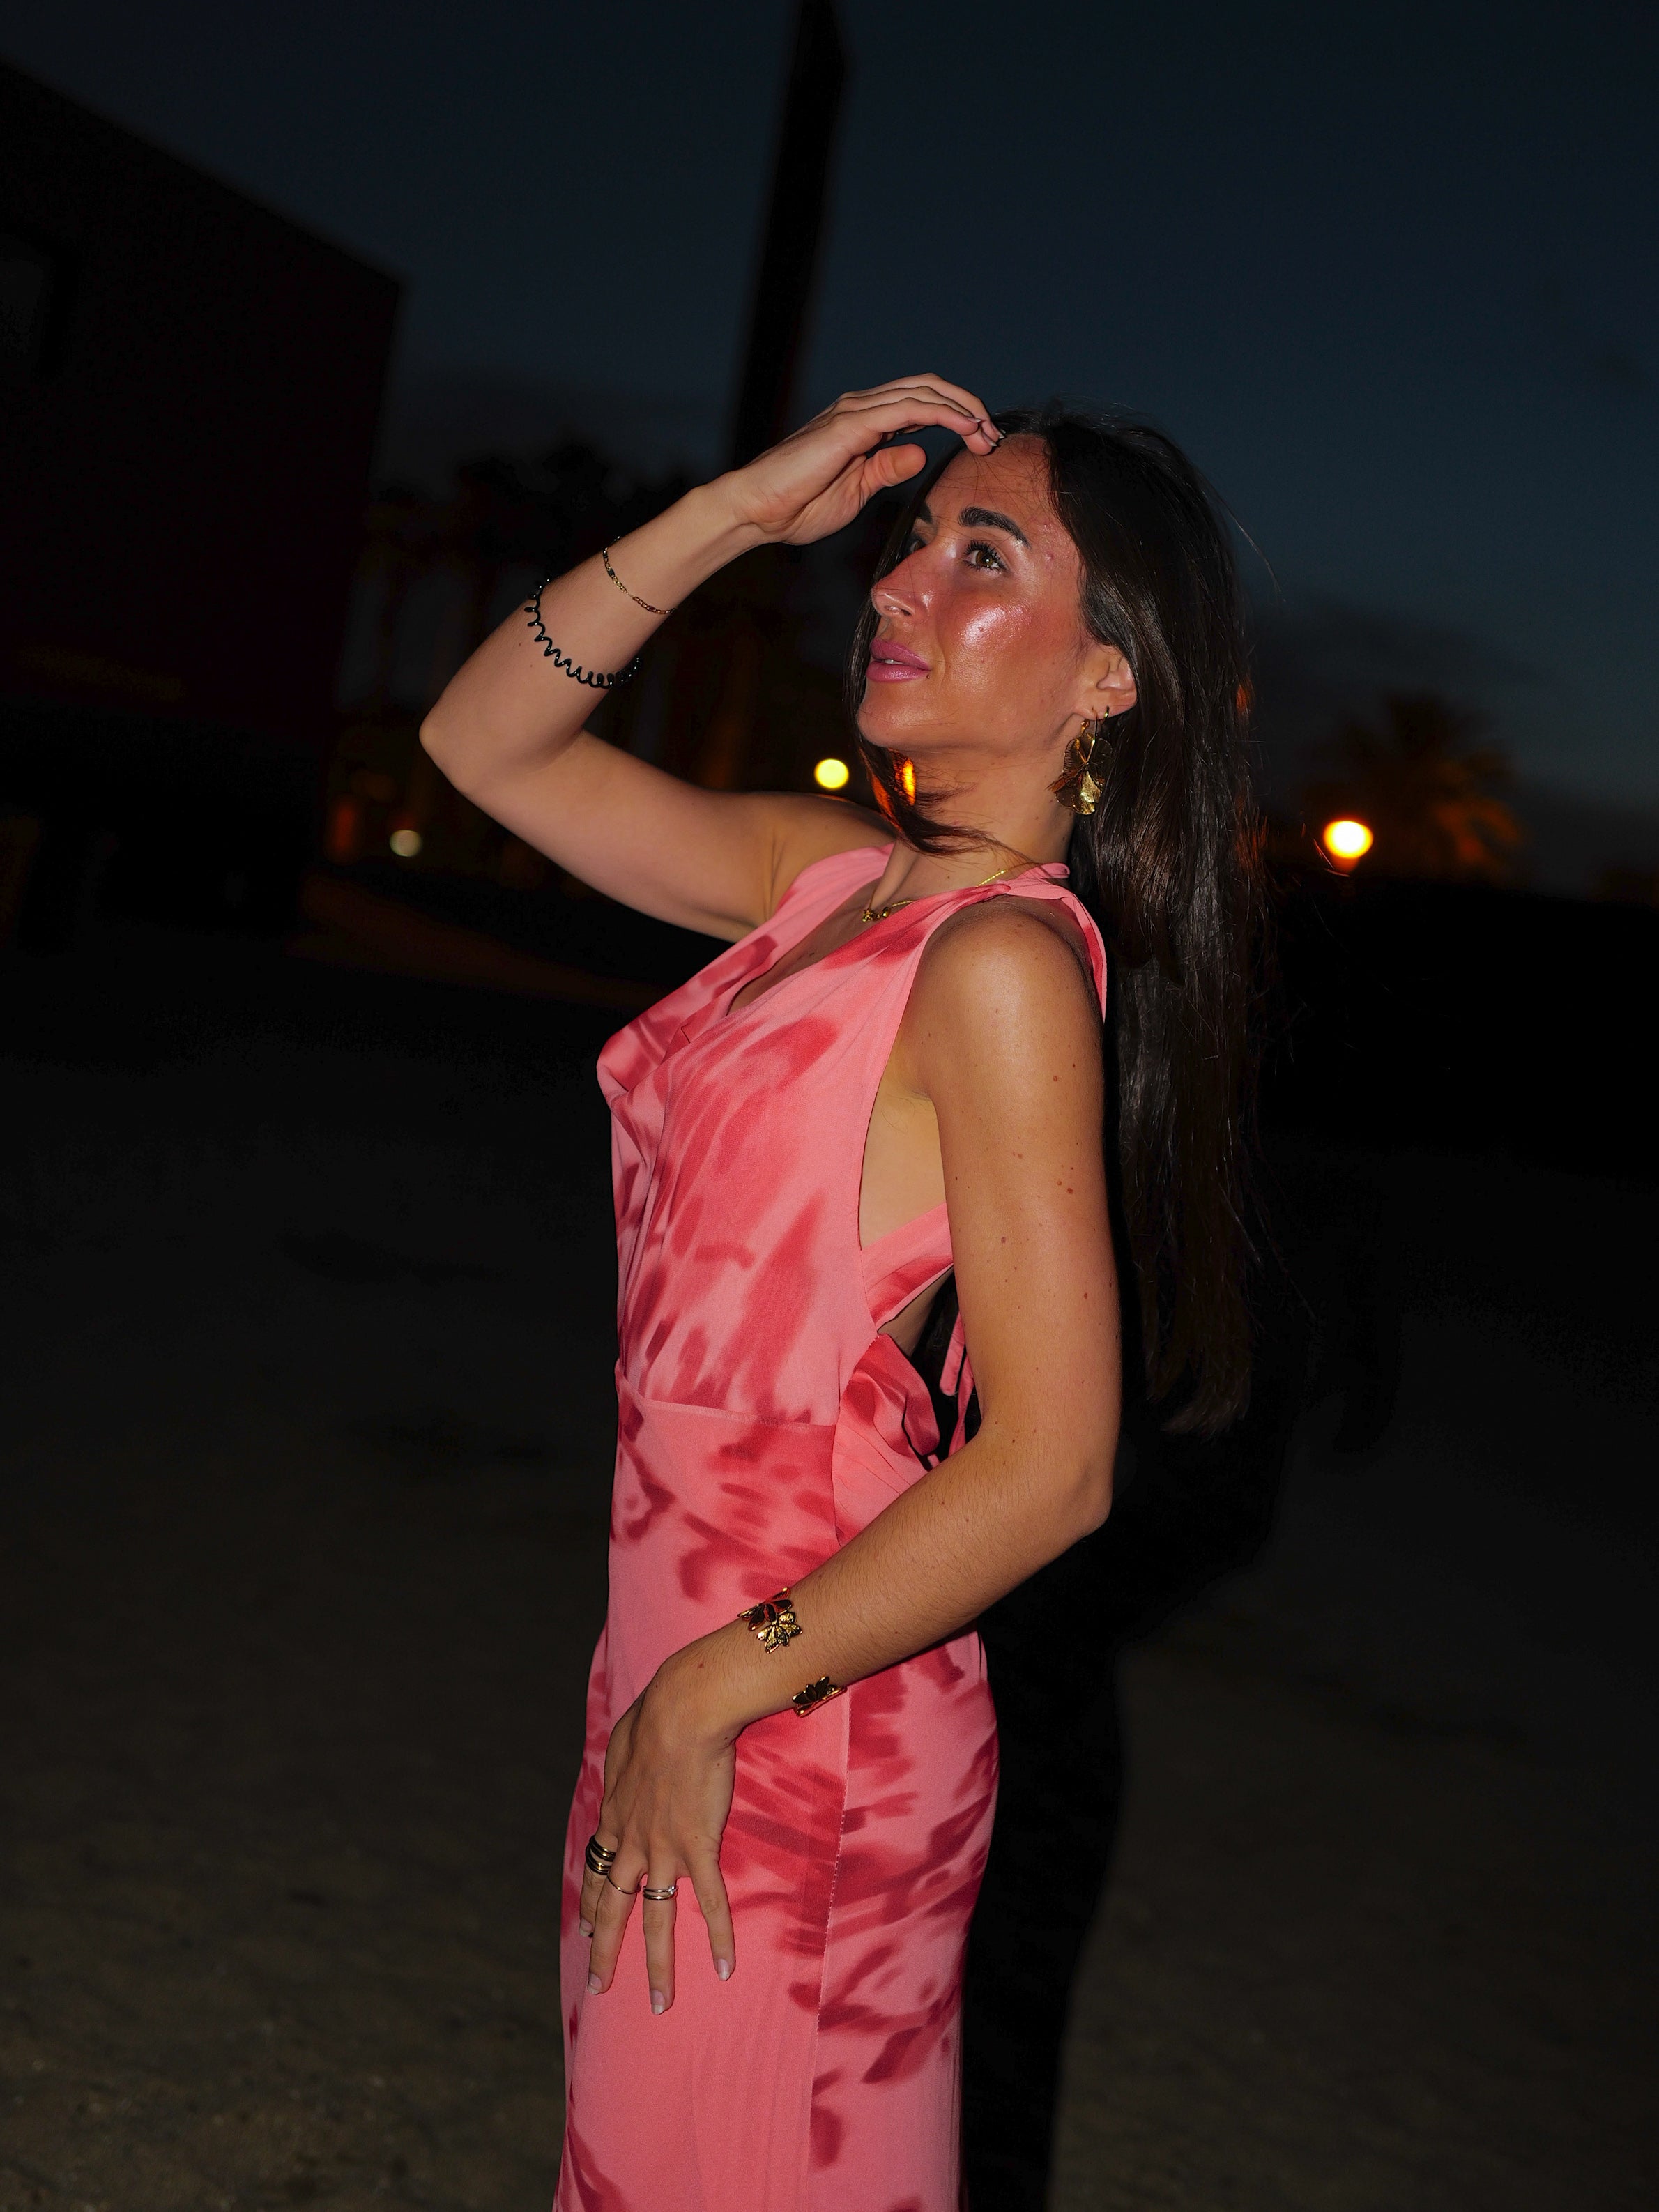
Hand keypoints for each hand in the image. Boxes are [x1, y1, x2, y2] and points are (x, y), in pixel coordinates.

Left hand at [580, 1650, 738, 2013]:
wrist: (682, 1712)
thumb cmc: (653, 1716)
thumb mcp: (622, 1742)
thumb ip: (623, 1763)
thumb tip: (625, 1761)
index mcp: (614, 1817)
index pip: (598, 1873)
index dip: (591, 1905)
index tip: (586, 1931)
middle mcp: (632, 1842)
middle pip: (614, 1909)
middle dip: (605, 1952)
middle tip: (598, 1988)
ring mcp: (664, 1849)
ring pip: (657, 1920)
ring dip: (659, 1965)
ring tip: (660, 2003)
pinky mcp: (699, 1847)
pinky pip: (711, 1902)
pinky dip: (720, 1936)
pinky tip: (726, 1967)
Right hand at [715, 374, 1001, 547]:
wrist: (757, 511)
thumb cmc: (798, 505)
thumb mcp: (857, 491)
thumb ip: (887, 468)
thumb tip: (920, 454)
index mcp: (863, 423)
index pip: (919, 403)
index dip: (955, 415)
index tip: (981, 441)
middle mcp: (861, 408)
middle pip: (927, 388)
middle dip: (967, 407)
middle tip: (993, 435)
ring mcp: (854, 412)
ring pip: (922, 391)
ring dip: (962, 408)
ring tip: (986, 432)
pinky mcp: (849, 425)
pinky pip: (906, 409)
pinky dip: (940, 414)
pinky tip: (963, 427)